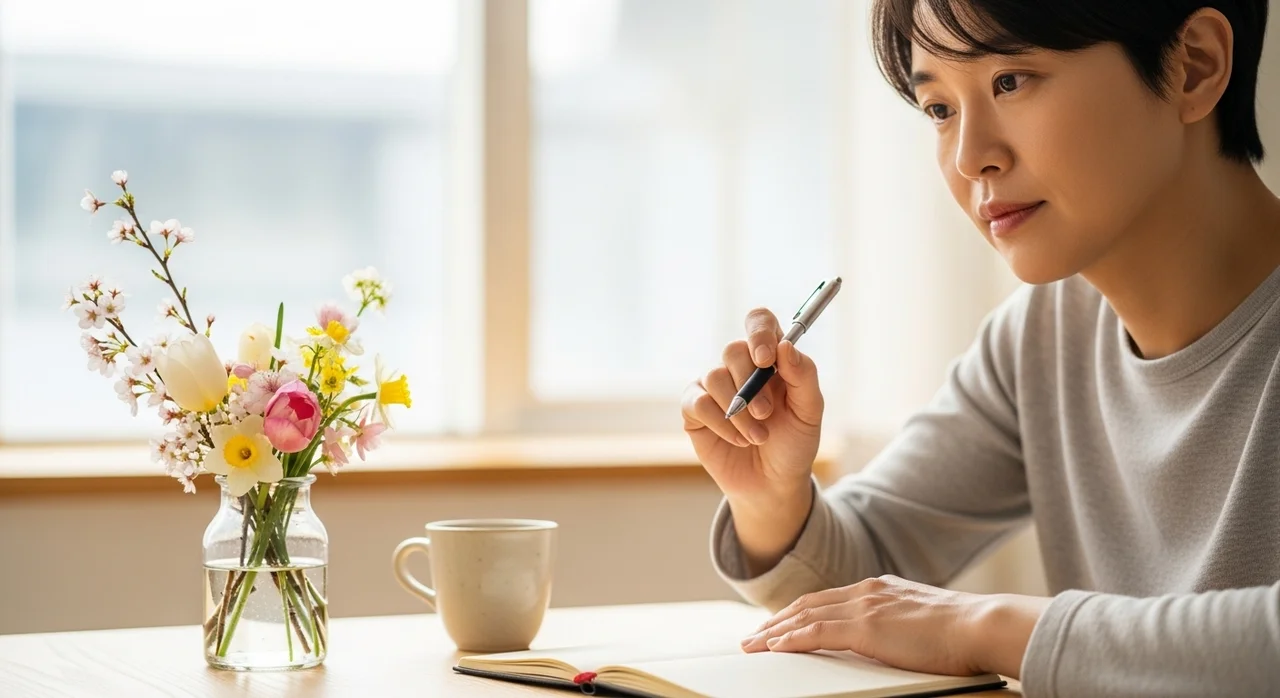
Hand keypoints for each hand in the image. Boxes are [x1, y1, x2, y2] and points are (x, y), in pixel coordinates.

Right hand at [681, 307, 823, 503]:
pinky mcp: (695, 410)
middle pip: (733, 350)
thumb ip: (803, 376)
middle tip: (767, 415)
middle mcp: (740, 367)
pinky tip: (739, 440)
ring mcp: (714, 387)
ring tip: (758, 437)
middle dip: (751, 384)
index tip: (767, 358)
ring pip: (714, 377)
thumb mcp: (809, 412)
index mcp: (770, 358)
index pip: (759, 321)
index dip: (759, 332)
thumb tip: (785, 347)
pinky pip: (698, 403)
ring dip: (740, 412)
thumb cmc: (793, 443)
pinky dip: (721, 424)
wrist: (773, 483)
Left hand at [739, 575, 1051, 678]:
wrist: (981, 624)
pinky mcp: (865, 627)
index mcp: (880, 588)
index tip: (780, 623)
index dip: (799, 612)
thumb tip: (889, 638)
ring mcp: (864, 606)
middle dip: (778, 621)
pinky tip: (774, 648)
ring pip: (805, 616)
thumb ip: (899, 623)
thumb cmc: (964, 630)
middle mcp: (867, 591)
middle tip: (754, 636)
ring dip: (774, 631)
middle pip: (808, 604)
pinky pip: (815, 632)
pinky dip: (790, 639)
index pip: (827, 599)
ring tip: (753, 645)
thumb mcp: (922, 620)